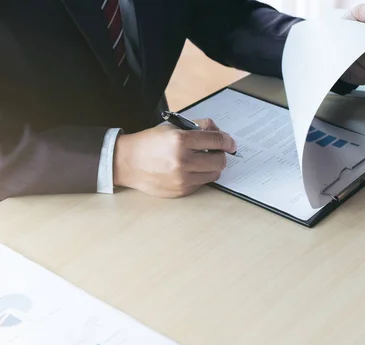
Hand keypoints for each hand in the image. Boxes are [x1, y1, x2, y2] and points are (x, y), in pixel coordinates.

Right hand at [113, 119, 236, 197]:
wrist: (126, 162)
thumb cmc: (149, 143)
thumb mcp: (172, 127)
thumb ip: (198, 127)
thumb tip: (219, 133)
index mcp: (180, 140)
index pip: (216, 140)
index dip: (228, 141)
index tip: (230, 143)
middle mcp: (182, 161)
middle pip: (220, 160)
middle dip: (221, 154)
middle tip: (215, 152)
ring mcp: (182, 179)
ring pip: (214, 174)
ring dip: (212, 167)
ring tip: (202, 161)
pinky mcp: (181, 191)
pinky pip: (202, 184)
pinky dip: (201, 176)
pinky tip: (190, 170)